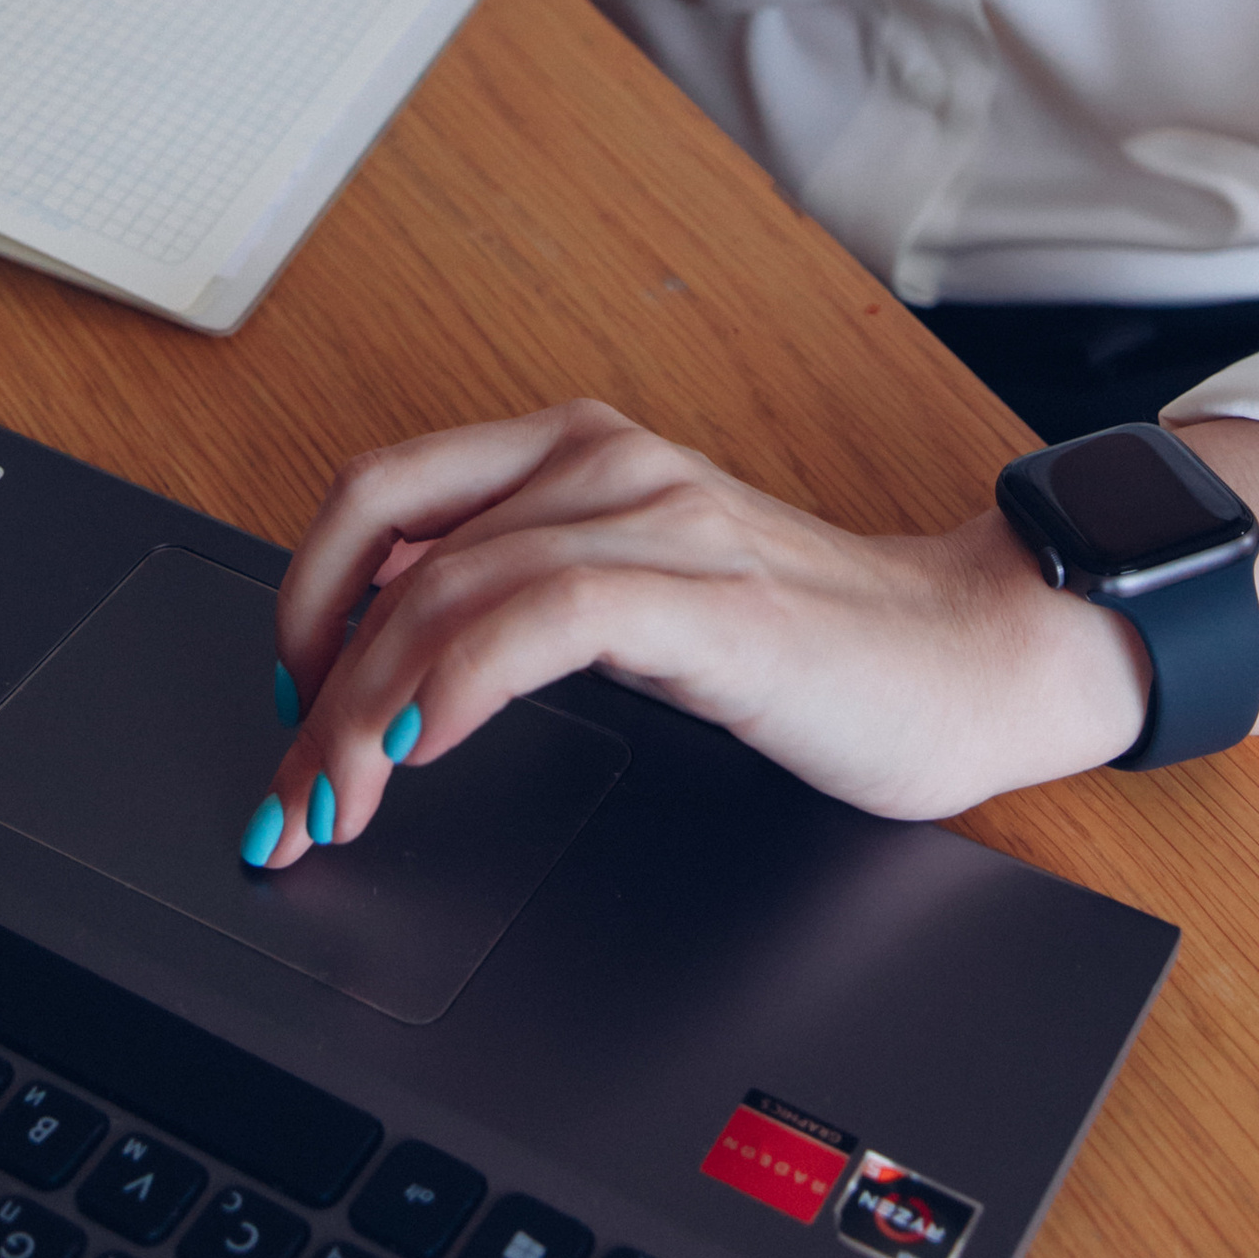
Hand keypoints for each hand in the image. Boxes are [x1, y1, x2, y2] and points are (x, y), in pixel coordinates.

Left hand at [241, 400, 1152, 871]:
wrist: (971, 661)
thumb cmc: (809, 647)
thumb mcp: (636, 599)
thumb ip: (525, 594)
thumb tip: (383, 658)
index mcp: (578, 452)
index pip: (381, 492)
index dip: (304, 600)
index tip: (287, 710)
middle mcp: (606, 463)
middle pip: (389, 542)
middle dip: (311, 677)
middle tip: (287, 795)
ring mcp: (658, 520)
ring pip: (448, 587)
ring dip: (362, 710)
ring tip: (335, 805)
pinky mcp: (708, 598)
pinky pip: (545, 617)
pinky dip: (459, 683)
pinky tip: (427, 751)